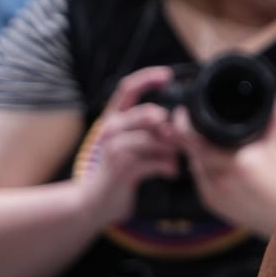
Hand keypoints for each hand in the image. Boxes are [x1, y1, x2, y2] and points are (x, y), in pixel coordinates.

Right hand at [78, 67, 185, 229]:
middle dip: (170, 124)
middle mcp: (111, 128)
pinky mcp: (122, 168)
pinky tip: (171, 172)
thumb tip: (176, 122)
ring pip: (155, 139)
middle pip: (148, 113)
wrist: (94, 201)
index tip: (168, 75)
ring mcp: (115, 148)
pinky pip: (156, 161)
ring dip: (172, 150)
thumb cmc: (118, 170)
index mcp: (113, 118)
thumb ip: (149, 130)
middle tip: (181, 137)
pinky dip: (169, 166)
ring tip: (176, 159)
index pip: (127, 87)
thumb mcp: (131, 144)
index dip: (148, 77)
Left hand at [170, 95, 275, 238]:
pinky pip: (199, 178)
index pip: (196, 141)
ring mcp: (213, 193)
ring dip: (195, 151)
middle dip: (188, 135)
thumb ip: (272, 119)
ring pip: (193, 164)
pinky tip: (212, 160)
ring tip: (204, 140)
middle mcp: (221, 179)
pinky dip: (202, 167)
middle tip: (187, 121)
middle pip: (191, 151)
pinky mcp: (210, 202)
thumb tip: (275, 95)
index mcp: (237, 163)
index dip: (184, 126)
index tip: (183, 112)